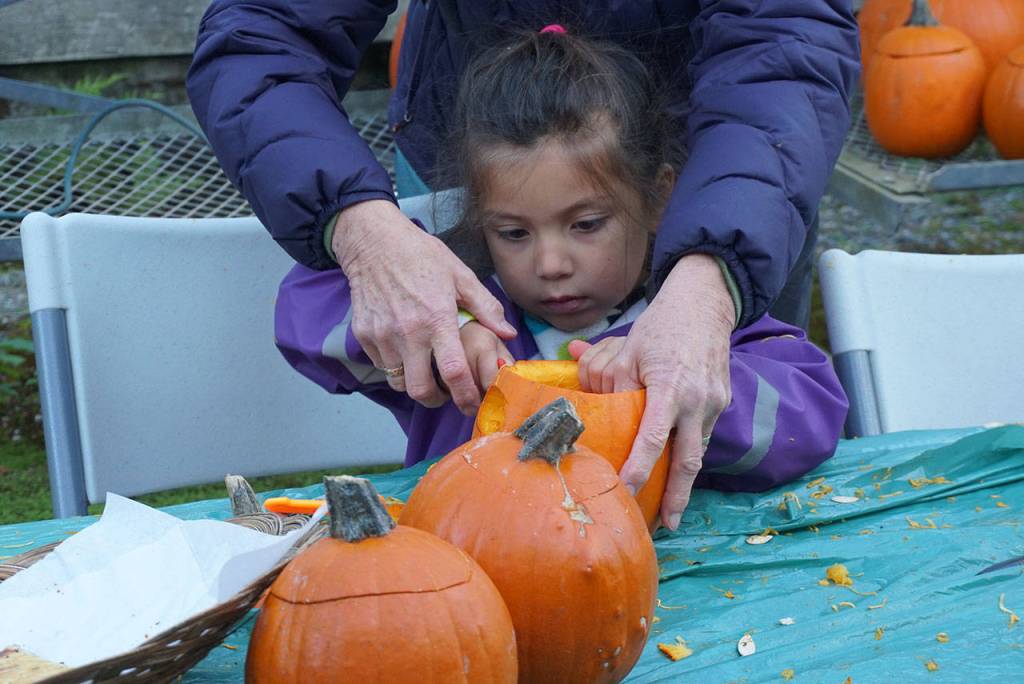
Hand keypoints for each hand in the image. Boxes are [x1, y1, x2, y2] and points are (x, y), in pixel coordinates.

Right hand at [333, 200, 515, 413]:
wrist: (374, 241)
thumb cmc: (421, 255)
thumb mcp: (460, 275)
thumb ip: (485, 307)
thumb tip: (508, 333)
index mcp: (436, 318)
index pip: (453, 371)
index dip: (465, 395)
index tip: (472, 403)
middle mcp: (408, 332)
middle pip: (421, 390)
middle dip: (437, 400)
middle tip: (446, 394)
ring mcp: (382, 335)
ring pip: (399, 382)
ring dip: (415, 383)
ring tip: (426, 371)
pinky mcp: (364, 335)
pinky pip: (382, 365)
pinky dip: (396, 366)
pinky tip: (406, 350)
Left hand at [570, 254, 733, 529]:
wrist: (706, 302)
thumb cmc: (661, 325)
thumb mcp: (630, 349)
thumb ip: (609, 378)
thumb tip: (581, 390)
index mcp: (671, 388)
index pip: (653, 438)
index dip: (639, 469)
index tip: (626, 492)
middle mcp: (698, 401)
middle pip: (688, 461)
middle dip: (677, 497)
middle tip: (665, 526)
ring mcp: (715, 403)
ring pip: (699, 451)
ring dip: (685, 482)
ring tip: (669, 509)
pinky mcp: (722, 401)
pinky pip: (704, 435)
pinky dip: (690, 455)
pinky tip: (677, 471)